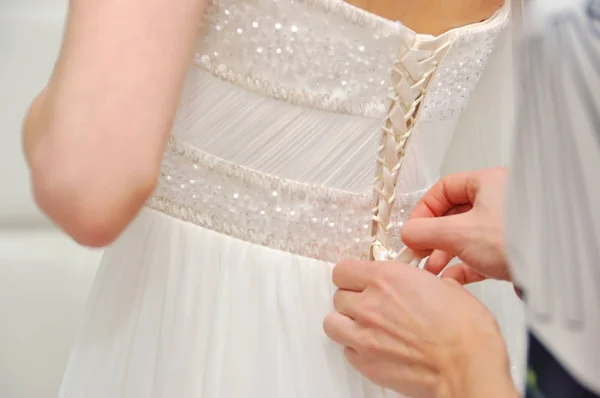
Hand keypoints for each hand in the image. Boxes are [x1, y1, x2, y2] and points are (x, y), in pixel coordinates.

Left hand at [323, 260, 515, 397]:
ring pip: (332, 323)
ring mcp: (364, 335)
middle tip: (369, 304)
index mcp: (387, 279)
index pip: (344, 270)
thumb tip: (425, 285)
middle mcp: (370, 304)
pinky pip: (346, 351)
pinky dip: (355, 349)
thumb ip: (424, 282)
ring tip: (364, 326)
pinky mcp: (366, 363)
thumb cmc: (465, 332)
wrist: (467, 368)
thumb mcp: (449, 288)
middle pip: (338, 296)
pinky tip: (374, 348)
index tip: (360, 280)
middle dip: (352, 299)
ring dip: (346, 323)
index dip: (351, 275)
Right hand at [401, 167, 510, 284]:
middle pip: (454, 215)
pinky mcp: (513, 251)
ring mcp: (507, 227)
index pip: (445, 189)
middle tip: (418, 251)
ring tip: (432, 270)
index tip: (413, 229)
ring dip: (445, 254)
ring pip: (466, 236)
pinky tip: (450, 279)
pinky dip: (463, 266)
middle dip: (432, 237)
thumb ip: (425, 232)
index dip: (424, 210)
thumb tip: (406, 233)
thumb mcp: (458, 232)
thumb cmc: (515, 240)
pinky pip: (480, 254)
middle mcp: (499, 201)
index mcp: (488, 183)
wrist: (554, 271)